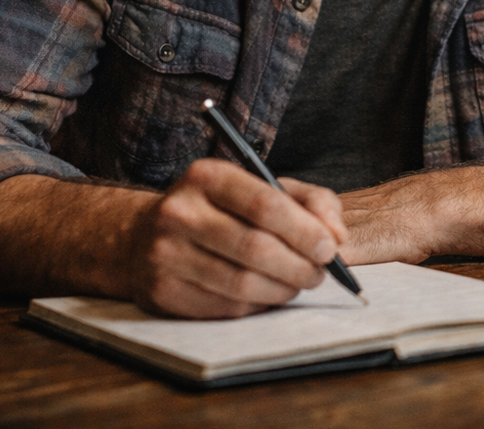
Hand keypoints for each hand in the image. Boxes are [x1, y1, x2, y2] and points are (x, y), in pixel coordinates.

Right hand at [126, 159, 347, 317]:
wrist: (146, 236)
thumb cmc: (222, 210)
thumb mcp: (264, 187)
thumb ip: (312, 201)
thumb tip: (337, 236)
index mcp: (206, 176)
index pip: (265, 205)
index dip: (305, 231)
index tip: (330, 248)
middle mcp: (179, 212)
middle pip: (255, 248)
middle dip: (299, 265)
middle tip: (320, 273)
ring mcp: (165, 254)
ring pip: (242, 283)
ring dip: (283, 289)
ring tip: (298, 283)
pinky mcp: (162, 291)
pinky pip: (225, 307)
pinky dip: (258, 304)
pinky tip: (268, 293)